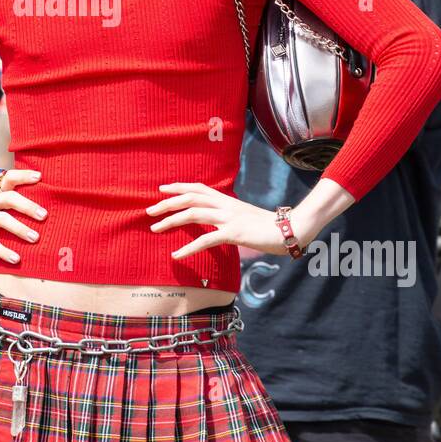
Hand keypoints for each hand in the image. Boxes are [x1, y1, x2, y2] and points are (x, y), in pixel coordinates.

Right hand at [0, 168, 47, 263]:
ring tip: (35, 238)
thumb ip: (9, 206)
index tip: (40, 176)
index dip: (23, 175)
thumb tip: (43, 207)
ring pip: (0, 219)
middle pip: (7, 198)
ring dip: (19, 228)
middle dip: (27, 205)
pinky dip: (3, 251)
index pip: (8, 180)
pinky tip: (16, 259)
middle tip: (44, 215)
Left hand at [148, 182, 302, 257]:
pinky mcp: (234, 233)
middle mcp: (226, 205)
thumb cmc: (269, 227)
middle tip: (149, 211)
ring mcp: (229, 218)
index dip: (179, 187)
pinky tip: (176, 255)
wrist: (290, 230)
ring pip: (193, 214)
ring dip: (171, 221)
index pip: (199, 188)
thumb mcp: (246, 217)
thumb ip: (230, 217)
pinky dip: (188, 248)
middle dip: (167, 203)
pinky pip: (206, 239)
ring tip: (155, 228)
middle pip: (190, 198)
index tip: (162, 189)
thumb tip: (218, 223)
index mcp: (228, 201)